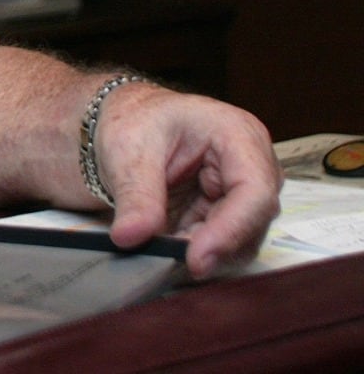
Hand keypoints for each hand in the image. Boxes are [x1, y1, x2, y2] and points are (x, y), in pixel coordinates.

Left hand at [98, 84, 282, 277]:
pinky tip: (165, 244)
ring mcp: (244, 191)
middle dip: (211, 245)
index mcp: (239, 134)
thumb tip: (131, 237)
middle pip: (252, 221)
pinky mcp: (229, 212)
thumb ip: (135, 195)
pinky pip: (220, 243)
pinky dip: (193, 250)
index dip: (230, 231)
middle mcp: (253, 165)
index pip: (254, 191)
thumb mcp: (127, 149)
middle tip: (165, 256)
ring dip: (201, 250)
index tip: (195, 260)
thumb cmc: (135, 120)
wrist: (128, 122)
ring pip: (241, 240)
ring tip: (159, 244)